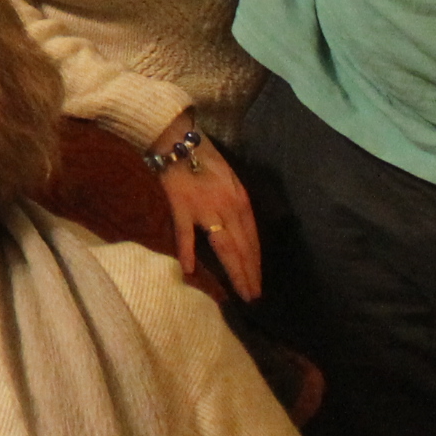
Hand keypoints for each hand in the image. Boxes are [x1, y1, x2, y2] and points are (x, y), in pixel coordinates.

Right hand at [150, 120, 261, 300]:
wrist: (177, 138)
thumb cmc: (201, 155)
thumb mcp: (227, 178)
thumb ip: (232, 203)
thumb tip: (236, 228)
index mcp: (240, 200)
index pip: (251, 238)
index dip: (255, 262)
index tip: (258, 283)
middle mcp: (228, 207)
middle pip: (242, 247)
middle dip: (250, 273)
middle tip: (254, 297)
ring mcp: (206, 208)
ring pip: (225, 246)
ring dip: (234, 271)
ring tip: (241, 292)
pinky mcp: (181, 206)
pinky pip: (186, 233)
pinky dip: (187, 252)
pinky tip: (190, 271)